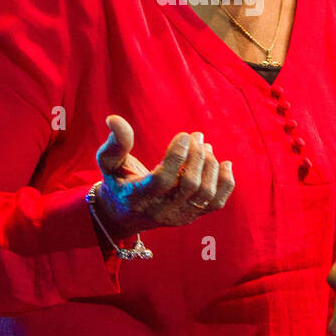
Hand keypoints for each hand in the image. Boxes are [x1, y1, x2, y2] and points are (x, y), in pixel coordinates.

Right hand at [94, 115, 234, 235]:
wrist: (126, 214)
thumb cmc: (117, 182)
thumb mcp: (109, 164)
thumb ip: (115, 144)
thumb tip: (114, 119)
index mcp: (139, 198)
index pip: (163, 180)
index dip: (177, 156)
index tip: (184, 135)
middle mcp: (162, 211)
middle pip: (189, 185)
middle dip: (197, 156)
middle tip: (197, 136)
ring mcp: (179, 216)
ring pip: (206, 194)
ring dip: (210, 166)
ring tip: (206, 147)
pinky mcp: (192, 217)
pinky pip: (216, 203)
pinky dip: (225, 183)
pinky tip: (224, 163)